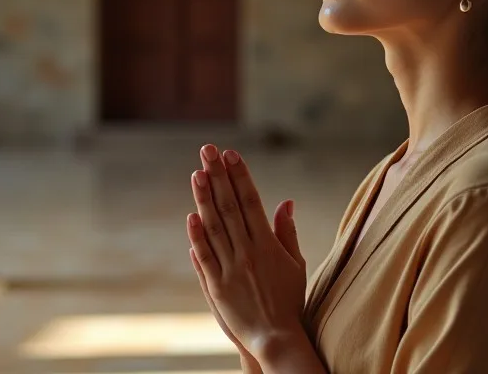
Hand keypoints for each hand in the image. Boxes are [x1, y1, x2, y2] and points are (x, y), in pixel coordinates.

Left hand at [186, 144, 307, 358]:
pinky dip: (197, 236)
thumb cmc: (289, 300)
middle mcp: (249, 252)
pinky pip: (206, 257)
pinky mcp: (218, 287)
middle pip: (231, 207)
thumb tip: (286, 201)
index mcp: (268, 245)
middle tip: (208, 150)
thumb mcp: (296, 264)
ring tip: (196, 173)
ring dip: (205, 199)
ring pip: (215, 227)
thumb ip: (287, 232)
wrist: (277, 338)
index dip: (240, 176)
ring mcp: (232, 269)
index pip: (252, 201)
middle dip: (218, 176)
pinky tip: (191, 216)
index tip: (231, 154)